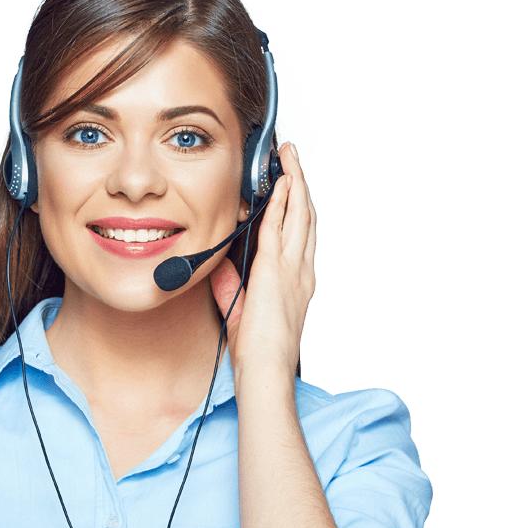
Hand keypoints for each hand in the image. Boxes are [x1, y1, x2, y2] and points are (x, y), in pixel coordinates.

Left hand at [209, 142, 315, 382]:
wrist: (266, 369)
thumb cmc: (258, 351)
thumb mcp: (240, 311)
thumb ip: (230, 286)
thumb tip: (219, 266)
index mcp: (298, 282)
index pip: (302, 236)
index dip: (299, 208)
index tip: (292, 188)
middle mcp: (301, 271)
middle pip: (307, 217)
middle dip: (301, 185)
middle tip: (293, 160)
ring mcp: (292, 268)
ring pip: (300, 214)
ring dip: (294, 182)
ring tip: (289, 158)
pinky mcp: (275, 269)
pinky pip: (280, 226)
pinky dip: (281, 201)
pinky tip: (279, 183)